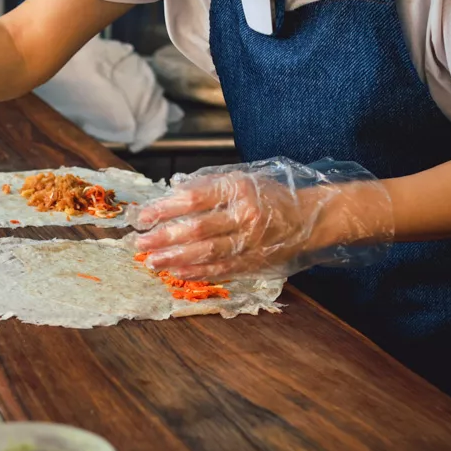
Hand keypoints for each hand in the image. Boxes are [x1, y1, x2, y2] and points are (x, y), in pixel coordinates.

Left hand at [127, 158, 394, 279]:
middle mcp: (245, 216)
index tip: (142, 215)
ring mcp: (250, 242)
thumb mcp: (240, 178)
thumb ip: (207, 185)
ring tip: (151, 260)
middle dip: (164, 237)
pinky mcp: (253, 262)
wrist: (310, 217)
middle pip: (197, 229)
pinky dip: (195, 272)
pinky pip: (220, 270)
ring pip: (207, 254)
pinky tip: (175, 272)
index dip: (164, 208)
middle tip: (140, 242)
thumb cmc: (269, 194)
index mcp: (239, 189)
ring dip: (175, 259)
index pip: (194, 199)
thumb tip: (171, 192)